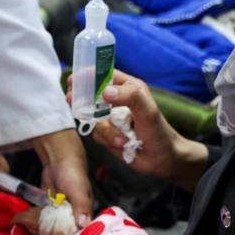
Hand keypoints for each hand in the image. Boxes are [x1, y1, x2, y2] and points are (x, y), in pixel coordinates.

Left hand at [30, 129, 92, 226]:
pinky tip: (29, 225)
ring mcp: (60, 213)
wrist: (58, 158)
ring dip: (43, 230)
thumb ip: (81, 206)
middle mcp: (73, 216)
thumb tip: (83, 224)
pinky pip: (44, 218)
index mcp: (84, 214)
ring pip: (52, 227)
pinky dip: (37, 221)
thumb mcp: (78, 190)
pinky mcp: (49, 208)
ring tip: (33, 233)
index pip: (78, 233)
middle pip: (63, 232)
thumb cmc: (73, 173)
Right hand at [68, 71, 207, 191]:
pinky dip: (109, 141)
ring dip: (108, 132)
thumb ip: (130, 96)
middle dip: (81, 99)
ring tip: (123, 140)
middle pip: (90, 95)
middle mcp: (117, 101)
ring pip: (93, 120)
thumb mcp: (148, 110)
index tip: (74, 79)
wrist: (163, 159)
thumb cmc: (159, 131)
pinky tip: (123, 145)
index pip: (103, 75)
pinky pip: (97, 135)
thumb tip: (105, 92)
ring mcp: (111, 119)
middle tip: (71, 100)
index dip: (87, 75)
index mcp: (127, 88)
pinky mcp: (109, 135)